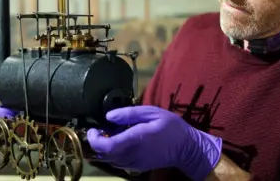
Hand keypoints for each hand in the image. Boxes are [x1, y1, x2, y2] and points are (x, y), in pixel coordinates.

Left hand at [87, 106, 221, 180]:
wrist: (186, 148)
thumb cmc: (171, 127)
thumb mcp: (152, 112)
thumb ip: (129, 113)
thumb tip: (109, 115)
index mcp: (135, 139)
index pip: (106, 146)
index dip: (94, 139)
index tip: (93, 129)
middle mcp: (132, 154)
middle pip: (104, 155)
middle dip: (96, 142)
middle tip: (97, 129)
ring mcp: (134, 163)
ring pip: (109, 160)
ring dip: (103, 148)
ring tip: (108, 133)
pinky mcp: (136, 167)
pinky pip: (117, 162)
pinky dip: (112, 153)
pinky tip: (118, 141)